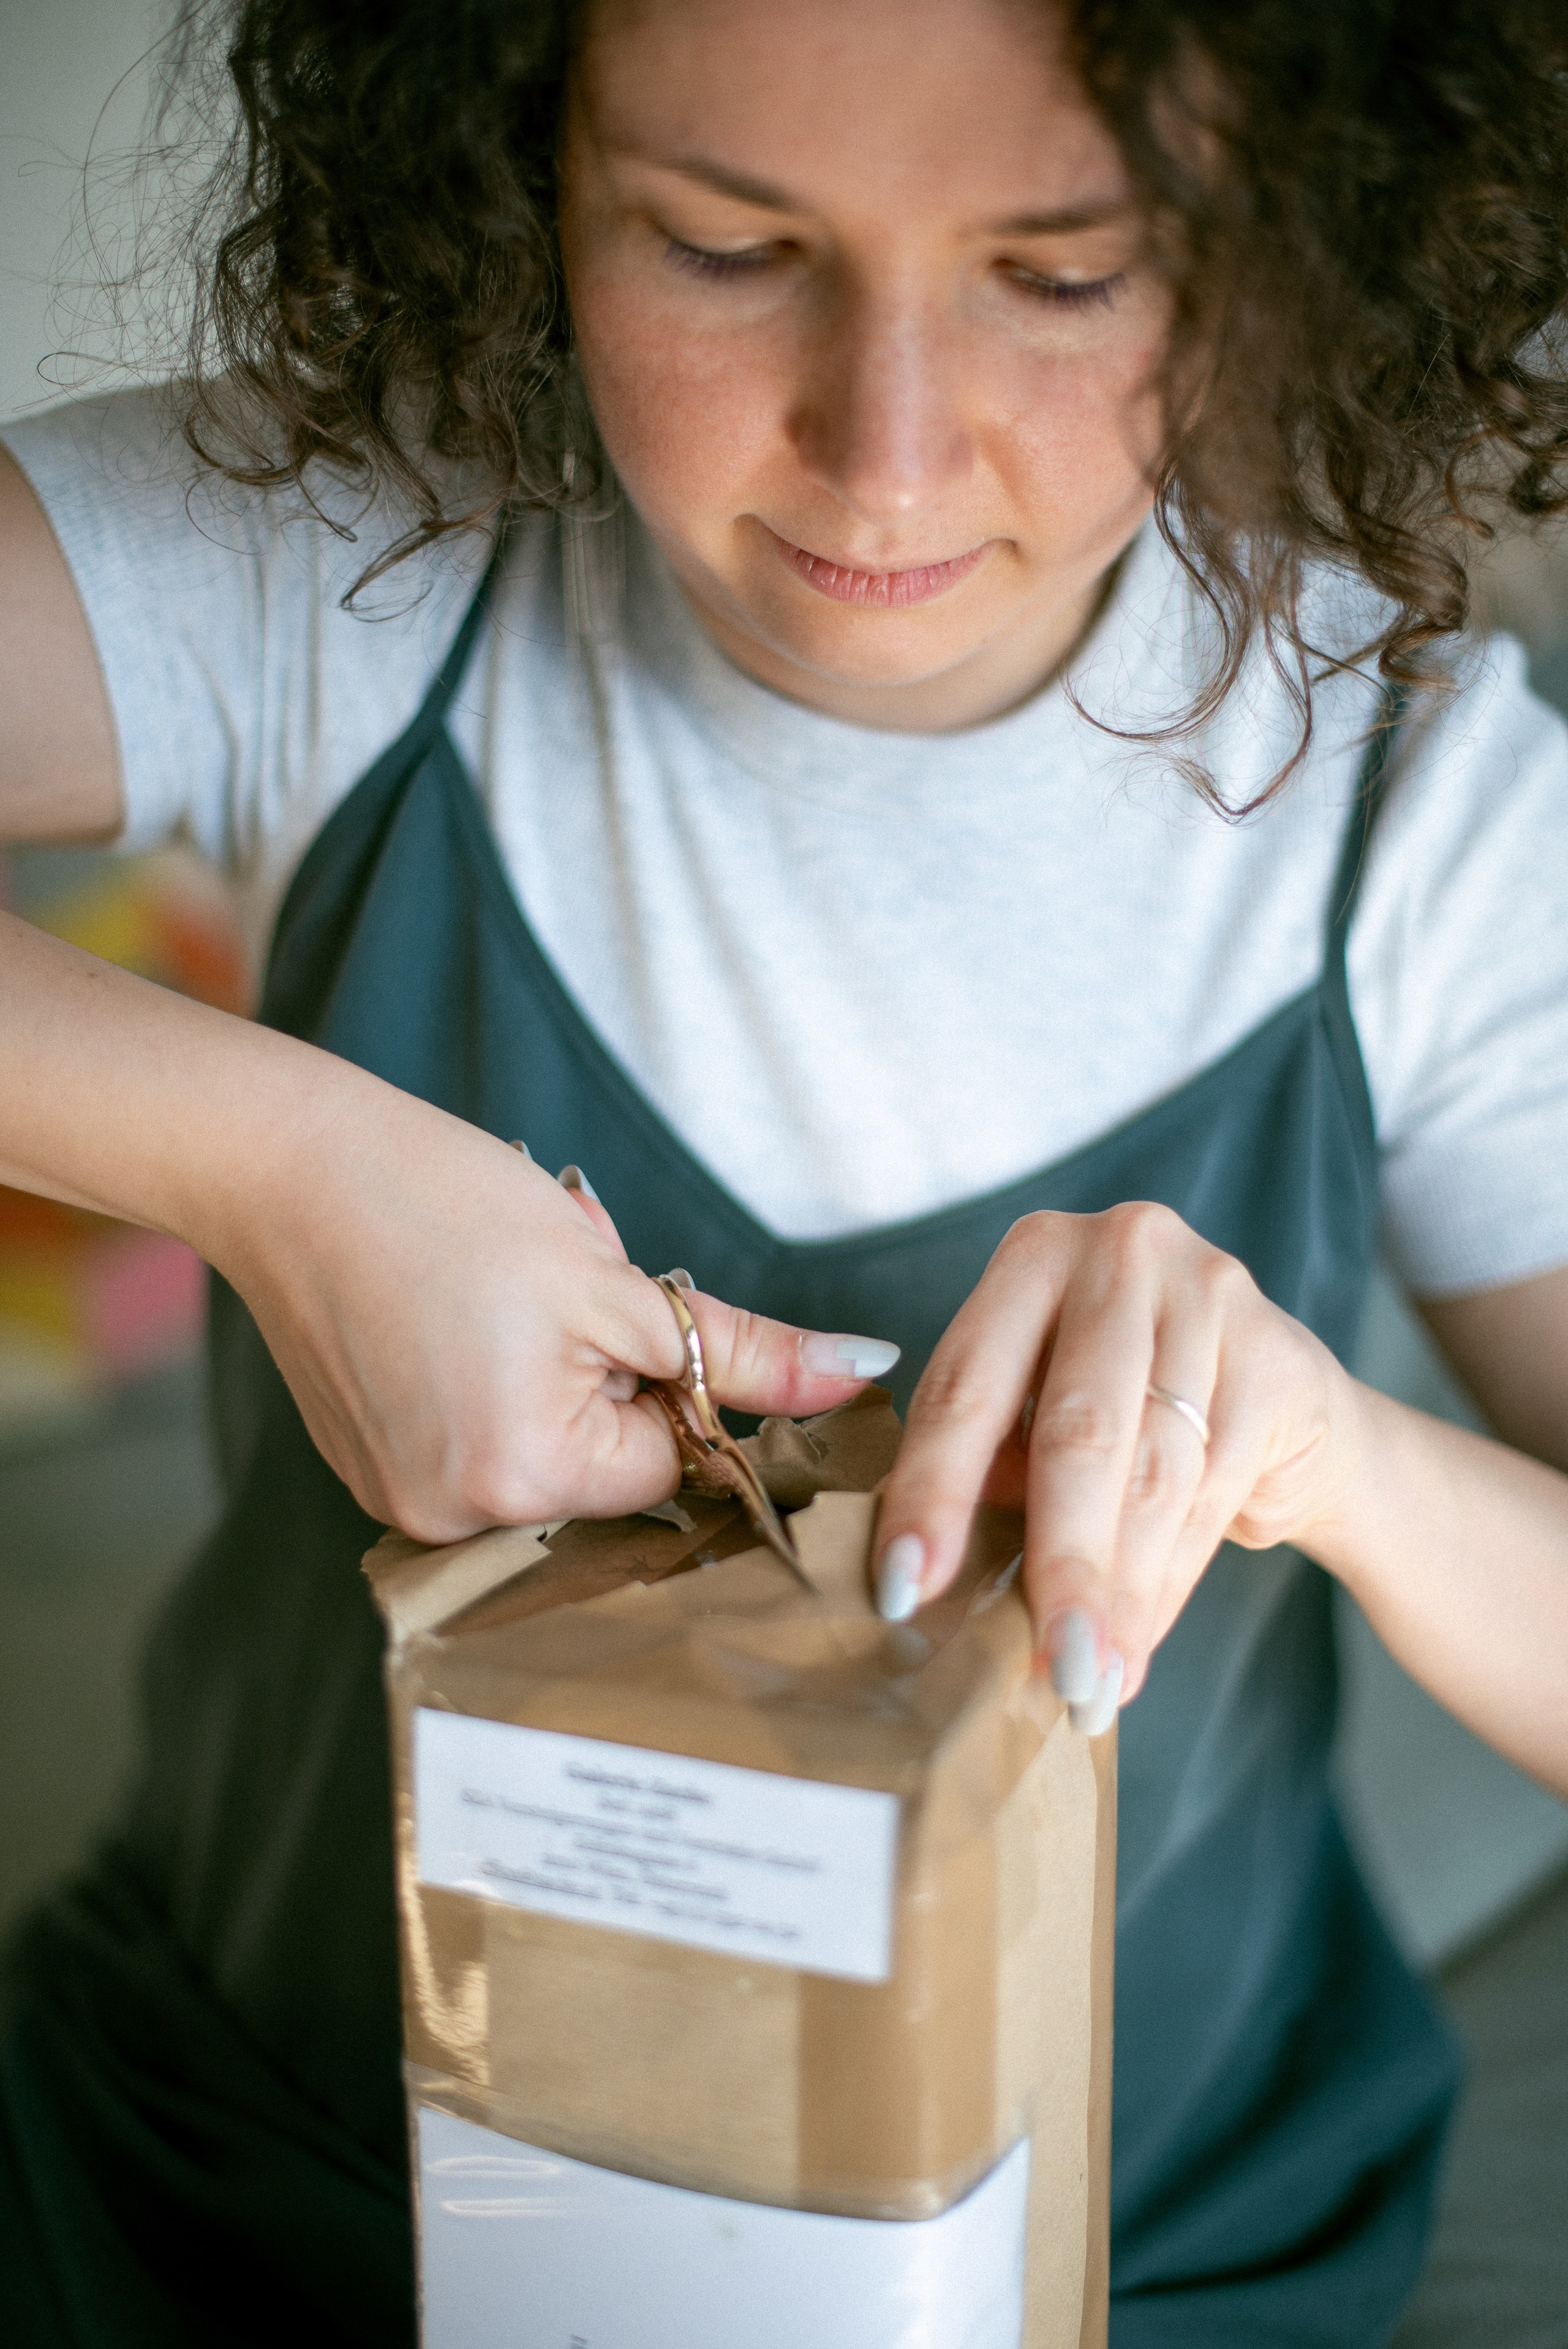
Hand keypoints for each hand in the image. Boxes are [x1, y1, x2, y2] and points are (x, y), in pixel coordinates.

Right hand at [218, 1082, 898, 1542]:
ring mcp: (399, 1500)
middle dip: (606, 1385)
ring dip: (547, 1385)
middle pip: (603, 1471)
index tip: (626, 1314)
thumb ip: (745, 1349)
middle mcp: (454, 1517)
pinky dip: (482, 1391)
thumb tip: (863, 1376)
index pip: (668, 1467)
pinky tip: (447, 1319)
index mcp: (526, 1478)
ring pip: (539, 1456)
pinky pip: (471, 1448)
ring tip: (494, 1303)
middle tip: (551, 1298)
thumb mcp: (619, 1280)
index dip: (668, 1385)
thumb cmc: (449, 1205)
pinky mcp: (368, 1468)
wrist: (289, 1167)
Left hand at [871, 1202, 1355, 1727]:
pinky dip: (1169, 1583)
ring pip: (1153, 1475)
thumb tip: (928, 1591)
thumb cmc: (1127, 1410)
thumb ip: (993, 1472)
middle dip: (1055, 1563)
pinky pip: (1213, 1493)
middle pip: (1076, 1432)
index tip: (903, 1589)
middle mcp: (1122, 1254)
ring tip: (1088, 1681)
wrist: (1282, 1405)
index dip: (932, 1494)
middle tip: (1040, 1666)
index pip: (965, 1387)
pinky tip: (1138, 1643)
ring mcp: (1209, 1294)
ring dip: (1118, 1594)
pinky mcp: (1278, 1356)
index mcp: (1032, 1258)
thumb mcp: (1040, 1416)